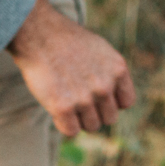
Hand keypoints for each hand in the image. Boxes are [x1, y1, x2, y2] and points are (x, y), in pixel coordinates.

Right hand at [8, 0, 134, 134]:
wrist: (39, 33)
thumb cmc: (67, 42)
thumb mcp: (100, 51)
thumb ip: (111, 75)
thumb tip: (116, 104)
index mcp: (118, 70)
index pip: (126, 103)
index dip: (111, 101)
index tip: (96, 94)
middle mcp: (104, 86)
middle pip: (109, 118)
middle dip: (95, 111)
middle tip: (77, 96)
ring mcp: (84, 98)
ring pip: (91, 127)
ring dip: (79, 118)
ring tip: (66, 98)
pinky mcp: (63, 107)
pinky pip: (71, 131)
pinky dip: (64, 123)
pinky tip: (56, 105)